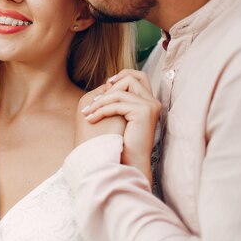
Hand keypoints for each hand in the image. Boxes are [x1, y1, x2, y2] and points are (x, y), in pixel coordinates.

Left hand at [80, 69, 160, 184]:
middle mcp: (152, 102)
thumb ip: (117, 99)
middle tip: (91, 105)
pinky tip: (91, 119)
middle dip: (107, 90)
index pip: (137, 76)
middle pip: (130, 78)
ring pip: (120, 91)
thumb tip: (108, 82)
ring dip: (99, 102)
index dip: (119, 77)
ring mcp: (150, 106)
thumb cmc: (120, 143)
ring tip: (87, 113)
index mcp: (148, 102)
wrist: (128, 164)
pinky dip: (101, 111)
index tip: (103, 90)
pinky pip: (117, 104)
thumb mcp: (117, 116)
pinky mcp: (144, 112)